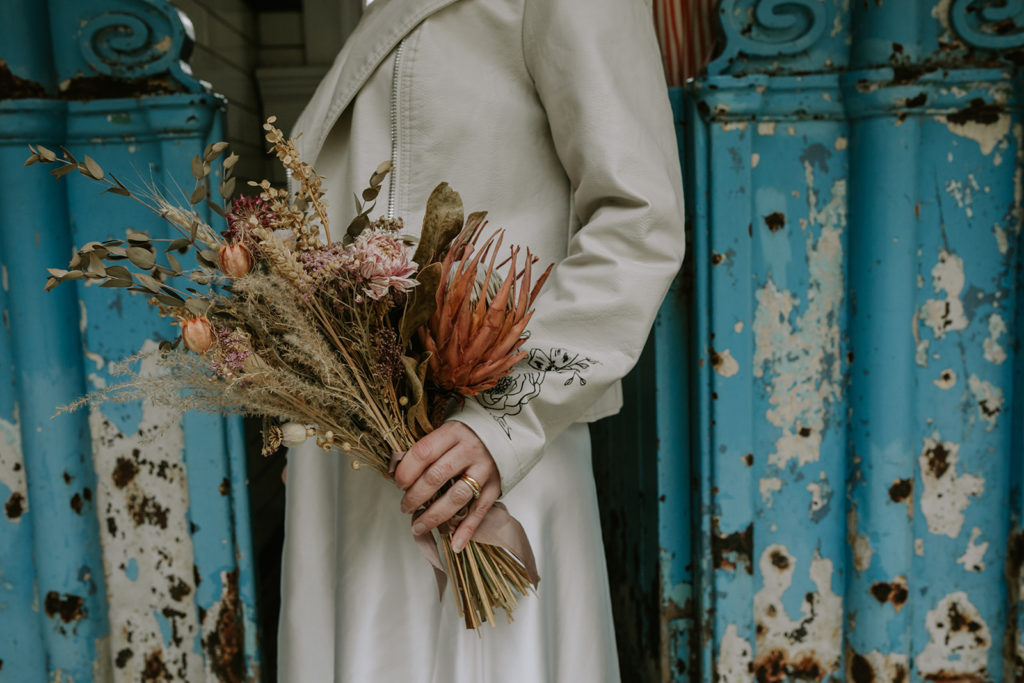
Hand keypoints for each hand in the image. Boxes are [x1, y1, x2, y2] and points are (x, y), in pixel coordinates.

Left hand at [394, 421, 499, 551]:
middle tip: (405, 507)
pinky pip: (480, 511)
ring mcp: (484, 469)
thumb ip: (427, 451)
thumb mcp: (446, 433)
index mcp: (453, 433)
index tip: (398, 484)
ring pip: (457, 497)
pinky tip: (455, 544)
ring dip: (435, 515)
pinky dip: (467, 529)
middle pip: (437, 477)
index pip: (424, 453)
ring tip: (418, 526)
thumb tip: (400, 476)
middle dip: (416, 496)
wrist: (504, 434)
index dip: (406, 471)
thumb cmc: (465, 437)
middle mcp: (469, 450)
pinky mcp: (495, 486)